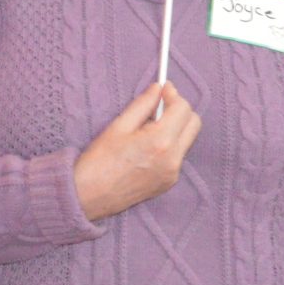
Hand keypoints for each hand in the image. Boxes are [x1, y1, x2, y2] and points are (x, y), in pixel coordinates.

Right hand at [72, 82, 199, 220]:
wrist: (89, 196)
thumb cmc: (100, 160)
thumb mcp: (119, 125)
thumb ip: (143, 104)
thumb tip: (158, 88)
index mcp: (160, 141)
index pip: (183, 108)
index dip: (173, 95)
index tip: (162, 90)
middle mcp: (173, 159)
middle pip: (194, 123)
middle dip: (180, 110)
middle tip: (159, 106)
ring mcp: (173, 173)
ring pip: (187, 139)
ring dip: (175, 128)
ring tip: (148, 129)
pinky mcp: (169, 182)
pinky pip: (178, 155)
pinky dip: (169, 145)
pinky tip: (147, 147)